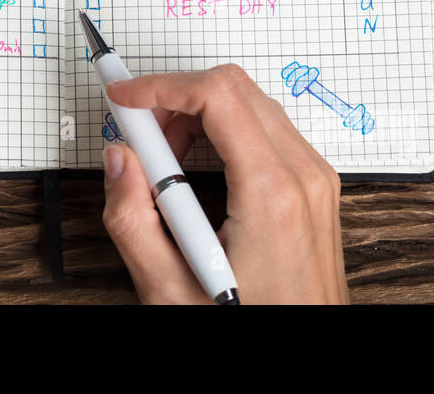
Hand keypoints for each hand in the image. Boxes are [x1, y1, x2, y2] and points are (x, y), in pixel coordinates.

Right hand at [101, 63, 347, 303]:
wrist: (302, 348)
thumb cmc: (251, 326)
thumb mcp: (170, 290)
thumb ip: (132, 220)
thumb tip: (119, 159)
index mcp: (272, 193)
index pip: (217, 95)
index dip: (160, 85)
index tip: (123, 97)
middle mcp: (303, 175)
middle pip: (234, 88)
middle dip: (175, 99)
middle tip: (139, 136)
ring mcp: (314, 178)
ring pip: (250, 104)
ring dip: (197, 116)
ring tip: (164, 164)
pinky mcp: (313, 186)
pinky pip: (266, 130)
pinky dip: (223, 133)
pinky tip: (195, 171)